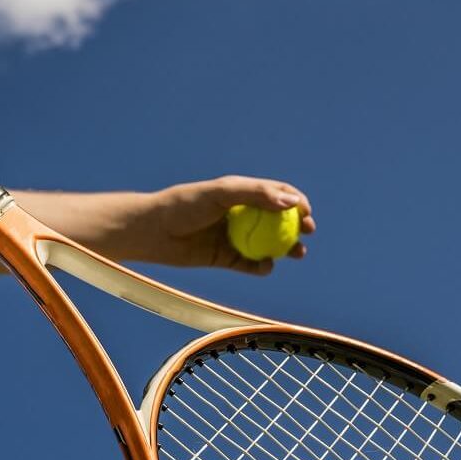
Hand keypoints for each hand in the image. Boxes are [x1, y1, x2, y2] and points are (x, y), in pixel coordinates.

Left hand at [112, 176, 316, 274]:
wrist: (152, 232)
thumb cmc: (184, 205)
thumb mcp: (221, 193)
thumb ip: (255, 194)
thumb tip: (290, 202)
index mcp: (240, 192)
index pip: (276, 193)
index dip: (296, 201)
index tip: (306, 212)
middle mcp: (240, 213)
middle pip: (278, 219)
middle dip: (298, 226)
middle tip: (308, 232)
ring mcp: (234, 236)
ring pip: (268, 243)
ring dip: (286, 248)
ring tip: (297, 253)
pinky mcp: (225, 257)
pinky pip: (250, 264)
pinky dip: (262, 266)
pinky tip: (265, 266)